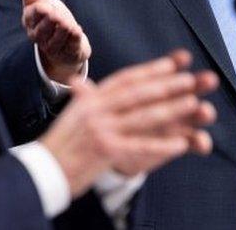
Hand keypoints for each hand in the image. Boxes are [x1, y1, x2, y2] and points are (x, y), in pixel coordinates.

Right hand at [18, 0, 90, 82]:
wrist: (65, 39)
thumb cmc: (50, 17)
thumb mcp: (39, 0)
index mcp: (30, 21)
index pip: (31, 16)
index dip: (39, 10)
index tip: (45, 5)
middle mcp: (39, 36)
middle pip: (43, 29)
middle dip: (52, 21)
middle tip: (58, 15)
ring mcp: (53, 47)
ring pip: (57, 39)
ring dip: (64, 30)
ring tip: (69, 23)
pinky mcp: (68, 53)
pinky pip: (70, 47)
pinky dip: (74, 38)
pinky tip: (77, 30)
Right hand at [38, 50, 217, 196]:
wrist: (40, 172)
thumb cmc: (58, 145)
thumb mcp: (70, 116)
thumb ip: (82, 99)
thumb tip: (79, 83)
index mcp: (90, 100)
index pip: (124, 80)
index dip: (150, 70)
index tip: (172, 64)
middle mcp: (96, 110)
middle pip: (138, 94)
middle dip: (167, 85)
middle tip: (191, 79)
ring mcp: (101, 130)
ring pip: (142, 116)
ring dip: (171, 109)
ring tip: (194, 103)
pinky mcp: (104, 151)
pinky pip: (139, 147)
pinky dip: (161, 145)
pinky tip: (181, 144)